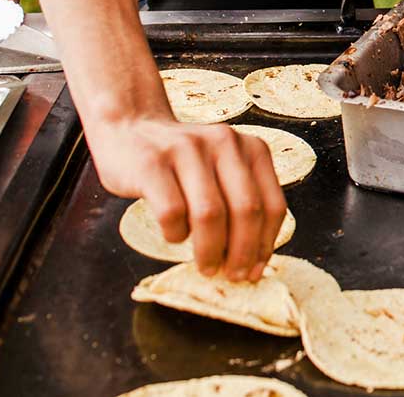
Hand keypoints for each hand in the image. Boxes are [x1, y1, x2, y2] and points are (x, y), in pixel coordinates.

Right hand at [90, 117, 286, 281]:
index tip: (256, 270)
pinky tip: (174, 235)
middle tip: (232, 276)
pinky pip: (172, 212)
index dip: (266, 244)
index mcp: (252, 148)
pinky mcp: (152, 163)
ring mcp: (187, 150)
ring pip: (210, 214)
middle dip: (242, 252)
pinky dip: (176, 234)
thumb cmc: (182, 163)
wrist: (131, 127)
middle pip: (246, 210)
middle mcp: (224, 143)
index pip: (272, 205)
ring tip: (206, 266)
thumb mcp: (223, 171)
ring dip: (210, 250)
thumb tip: (254, 261)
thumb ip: (241, 202)